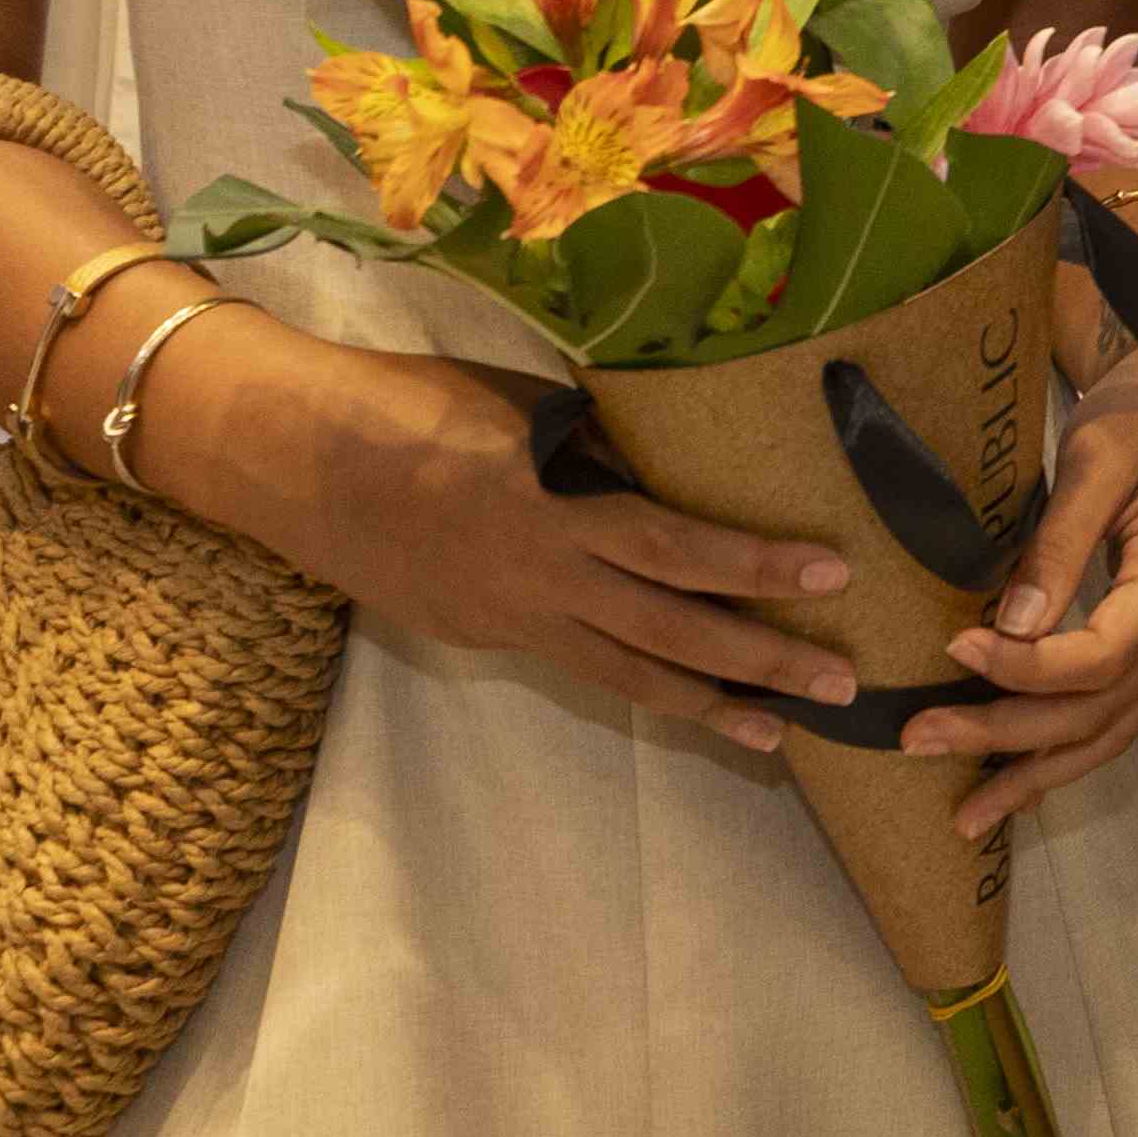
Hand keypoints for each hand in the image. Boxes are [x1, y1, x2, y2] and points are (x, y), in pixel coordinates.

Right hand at [184, 332, 865, 750]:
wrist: (295, 461)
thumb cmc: (411, 405)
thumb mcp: (518, 406)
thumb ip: (594, 445)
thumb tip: (674, 458)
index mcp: (544, 511)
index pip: (670, 545)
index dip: (750, 561)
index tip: (828, 569)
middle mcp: (535, 582)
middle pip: (668, 633)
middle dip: (761, 660)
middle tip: (843, 684)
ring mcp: (509, 621)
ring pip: (628, 677)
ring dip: (711, 704)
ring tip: (782, 731)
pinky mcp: (487, 641)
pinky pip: (584, 670)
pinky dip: (644, 690)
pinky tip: (692, 704)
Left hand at [908, 366, 1137, 838]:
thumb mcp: (1100, 456)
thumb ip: (1059, 540)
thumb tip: (1009, 625)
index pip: (1103, 655)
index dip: (1025, 668)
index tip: (955, 645)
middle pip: (1098, 710)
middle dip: (1006, 735)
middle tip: (919, 737)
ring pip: (1110, 732)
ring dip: (1035, 773)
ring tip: (966, 814)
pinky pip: (1114, 717)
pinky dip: (1062, 756)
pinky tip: (1016, 783)